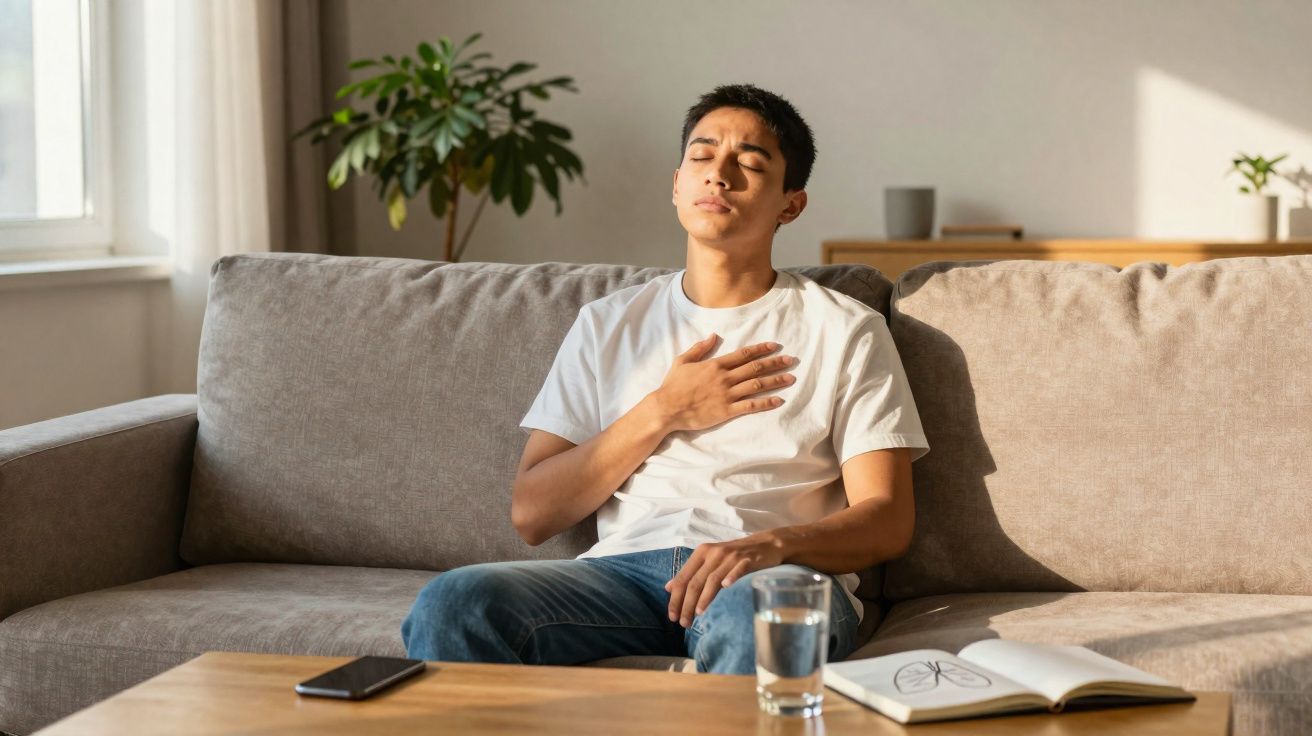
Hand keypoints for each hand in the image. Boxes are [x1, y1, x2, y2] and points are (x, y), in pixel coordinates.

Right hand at [651, 334, 797, 433]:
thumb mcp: (683, 361)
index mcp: (715, 364)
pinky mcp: (726, 410)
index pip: (744, 354)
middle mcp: (725, 377)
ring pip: (757, 385)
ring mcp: (727, 394)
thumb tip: (713, 336)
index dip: (761, 349)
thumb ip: (700, 348)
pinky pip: (750, 406)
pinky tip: (778, 400)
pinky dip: (766, 403)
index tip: (774, 346)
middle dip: (775, 363)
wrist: (667, 408)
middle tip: (791, 360)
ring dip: (775, 381)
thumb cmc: (673, 385)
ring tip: (791, 378)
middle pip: (755, 367)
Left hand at [664, 534, 787, 627]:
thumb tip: (668, 587)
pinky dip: (731, 577)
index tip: (672, 616)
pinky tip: (726, 587)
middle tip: (684, 622)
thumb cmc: (734, 556)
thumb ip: (690, 573)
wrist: (765, 544)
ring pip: (713, 578)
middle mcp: (713, 553)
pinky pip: (738, 569)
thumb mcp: (709, 560)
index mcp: (701, 553)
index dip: (676, 597)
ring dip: (704, 597)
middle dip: (687, 603)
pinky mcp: (748, 559)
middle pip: (696, 581)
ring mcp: (731, 556)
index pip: (683, 577)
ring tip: (698, 613)